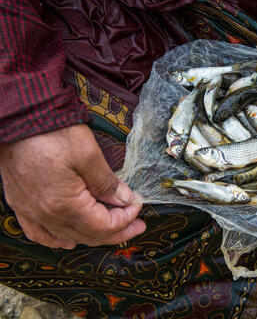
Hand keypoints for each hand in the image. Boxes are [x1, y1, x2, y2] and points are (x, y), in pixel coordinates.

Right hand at [0, 124, 145, 248]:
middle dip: (117, 231)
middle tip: (138, 224)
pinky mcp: (20, 203)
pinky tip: (69, 239)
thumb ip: (107, 183)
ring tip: (113, 228)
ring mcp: (29, 211)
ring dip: (93, 235)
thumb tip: (125, 200)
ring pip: (66, 236)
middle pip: (88, 235)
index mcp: (63, 205)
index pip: (103, 225)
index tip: (138, 204)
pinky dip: (57, 239)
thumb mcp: (88, 154)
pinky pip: (39, 233)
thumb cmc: (51, 132)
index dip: (126, 218)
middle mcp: (44, 214)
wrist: (17, 118)